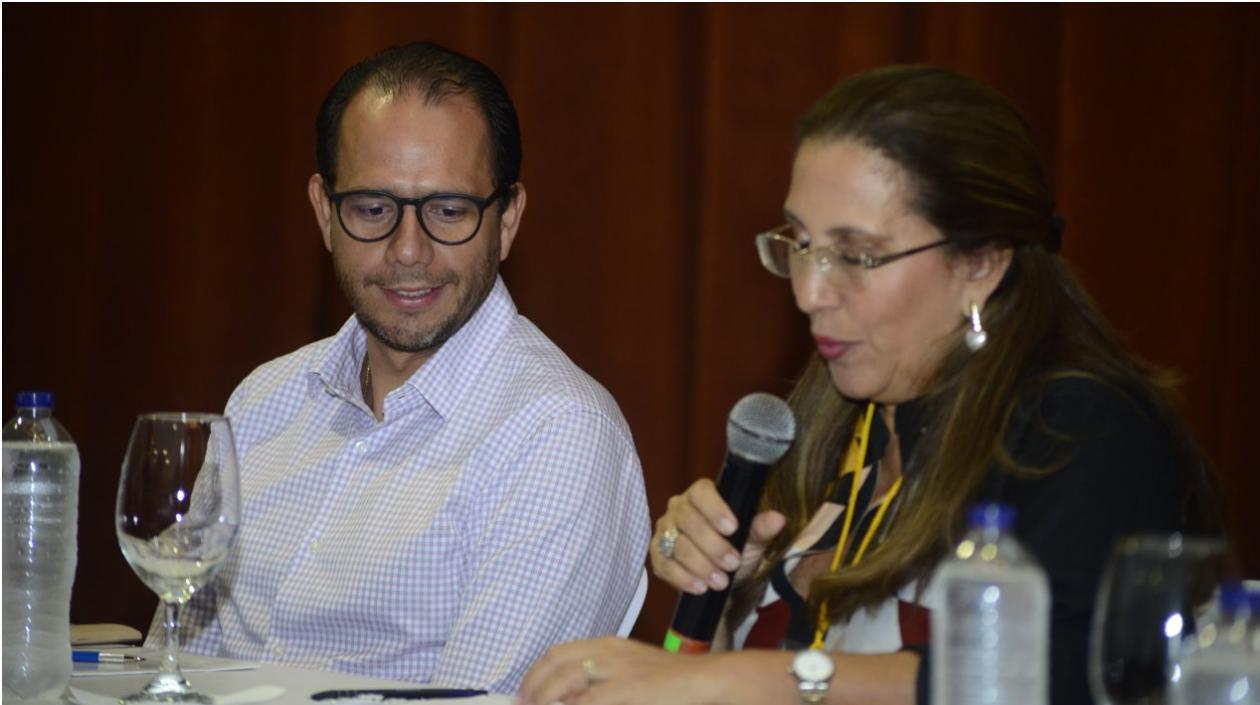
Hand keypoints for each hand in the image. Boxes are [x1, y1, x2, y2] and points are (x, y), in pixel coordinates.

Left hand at [518, 637, 786, 704]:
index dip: (538, 671)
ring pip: (564, 679)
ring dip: (545, 696)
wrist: (705, 680)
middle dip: (533, 684)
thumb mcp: (633, 674)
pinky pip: (587, 702)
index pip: (560, 652)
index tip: (526, 690)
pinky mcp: (625, 689)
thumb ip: (602, 683)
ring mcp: (615, 669)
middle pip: (556, 662)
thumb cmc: (672, 682)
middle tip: (524, 702)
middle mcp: (608, 651)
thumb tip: (571, 698)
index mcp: (609, 645)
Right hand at [650, 479, 786, 594]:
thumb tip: (778, 518)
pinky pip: (663, 565)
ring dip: (700, 565)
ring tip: (721, 582)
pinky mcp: (658, 555)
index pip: (701, 492)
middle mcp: (678, 508)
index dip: (714, 508)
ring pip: (676, 545)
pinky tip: (700, 588)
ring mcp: (664, 531)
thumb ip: (761, 528)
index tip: (732, 528)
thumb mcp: (754, 539)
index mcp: (701, 495)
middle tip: (733, 563)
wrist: (724, 577)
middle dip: (712, 545)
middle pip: (688, 521)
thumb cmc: (738, 548)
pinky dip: (682, 578)